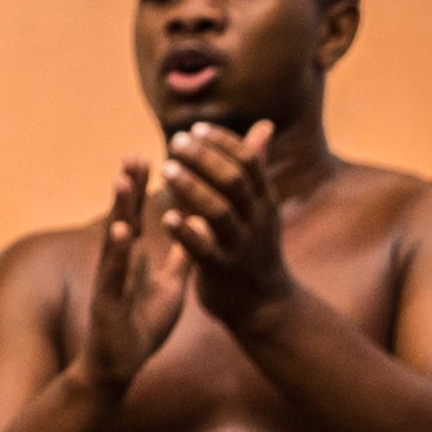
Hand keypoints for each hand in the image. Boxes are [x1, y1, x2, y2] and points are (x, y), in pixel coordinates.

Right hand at [74, 167, 185, 405]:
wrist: (119, 366)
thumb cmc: (142, 326)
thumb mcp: (171, 286)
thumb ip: (182, 257)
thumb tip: (199, 227)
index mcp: (135, 257)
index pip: (141, 215)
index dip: (146, 186)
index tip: (154, 155)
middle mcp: (119, 261)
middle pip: (125, 216)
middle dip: (130, 185)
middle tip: (135, 153)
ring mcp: (111, 278)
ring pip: (115, 237)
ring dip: (119, 208)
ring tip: (123, 179)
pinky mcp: (108, 299)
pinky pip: (114, 271)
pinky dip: (117, 251)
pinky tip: (121, 231)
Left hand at [153, 120, 293, 328]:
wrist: (265, 305)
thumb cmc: (254, 248)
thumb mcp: (261, 206)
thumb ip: (257, 167)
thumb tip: (264, 126)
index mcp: (264, 201)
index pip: (248, 161)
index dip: (222, 142)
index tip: (195, 128)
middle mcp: (256, 220)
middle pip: (234, 180)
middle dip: (205, 158)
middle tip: (176, 143)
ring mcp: (240, 246)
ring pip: (219, 211)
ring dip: (192, 188)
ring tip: (166, 170)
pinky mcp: (222, 271)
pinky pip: (204, 250)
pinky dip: (186, 232)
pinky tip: (166, 217)